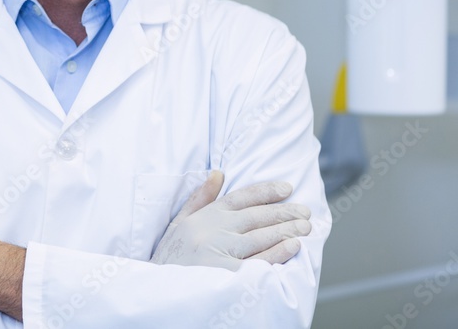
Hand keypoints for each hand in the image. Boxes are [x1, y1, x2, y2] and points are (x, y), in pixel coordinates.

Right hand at [151, 170, 311, 270]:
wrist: (157, 289)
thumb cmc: (169, 258)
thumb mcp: (179, 223)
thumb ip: (200, 199)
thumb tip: (219, 174)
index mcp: (204, 216)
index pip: (240, 198)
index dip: (265, 191)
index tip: (286, 188)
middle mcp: (213, 229)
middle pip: (255, 216)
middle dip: (283, 212)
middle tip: (305, 211)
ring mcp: (220, 250)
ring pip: (261, 236)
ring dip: (286, 230)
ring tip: (304, 227)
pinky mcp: (227, 272)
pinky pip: (258, 261)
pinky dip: (277, 252)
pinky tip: (293, 246)